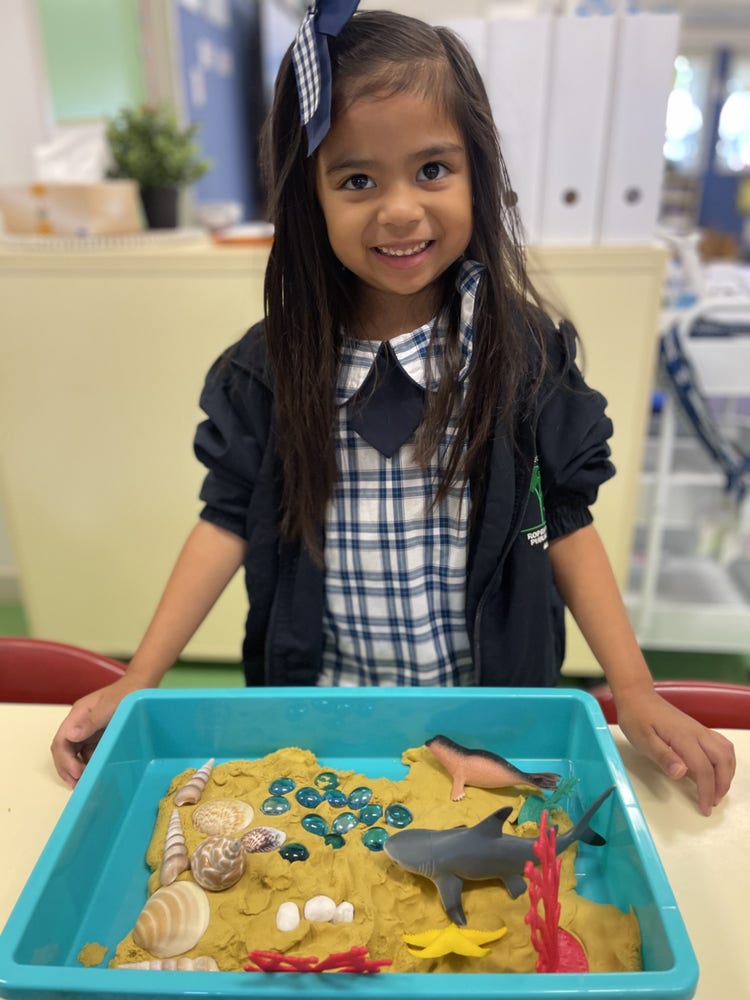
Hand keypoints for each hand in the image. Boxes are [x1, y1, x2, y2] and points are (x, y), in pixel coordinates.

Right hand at [50, 675, 145, 787]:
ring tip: (83, 783)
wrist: (141, 687)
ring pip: (73, 754)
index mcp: (78, 715)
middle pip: (64, 750)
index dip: (65, 759)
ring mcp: (87, 731)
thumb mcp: (109, 706)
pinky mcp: (97, 737)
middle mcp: (79, 724)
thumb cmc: (126, 694)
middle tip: (76, 785)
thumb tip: (71, 736)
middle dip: (67, 768)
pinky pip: (86, 753)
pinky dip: (86, 764)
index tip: (77, 772)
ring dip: (75, 769)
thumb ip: (90, 721)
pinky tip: (93, 773)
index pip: (61, 740)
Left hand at [615, 687, 735, 815]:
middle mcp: (697, 733)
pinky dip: (725, 761)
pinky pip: (721, 745)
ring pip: (726, 752)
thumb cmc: (637, 718)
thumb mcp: (642, 740)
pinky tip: (716, 770)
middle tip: (712, 802)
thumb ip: (663, 756)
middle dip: (722, 784)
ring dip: (726, 773)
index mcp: (684, 738)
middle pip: (722, 760)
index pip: (704, 769)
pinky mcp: (698, 729)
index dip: (707, 791)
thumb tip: (682, 773)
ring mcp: (699, 730)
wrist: (637, 696)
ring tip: (716, 790)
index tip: (705, 809)